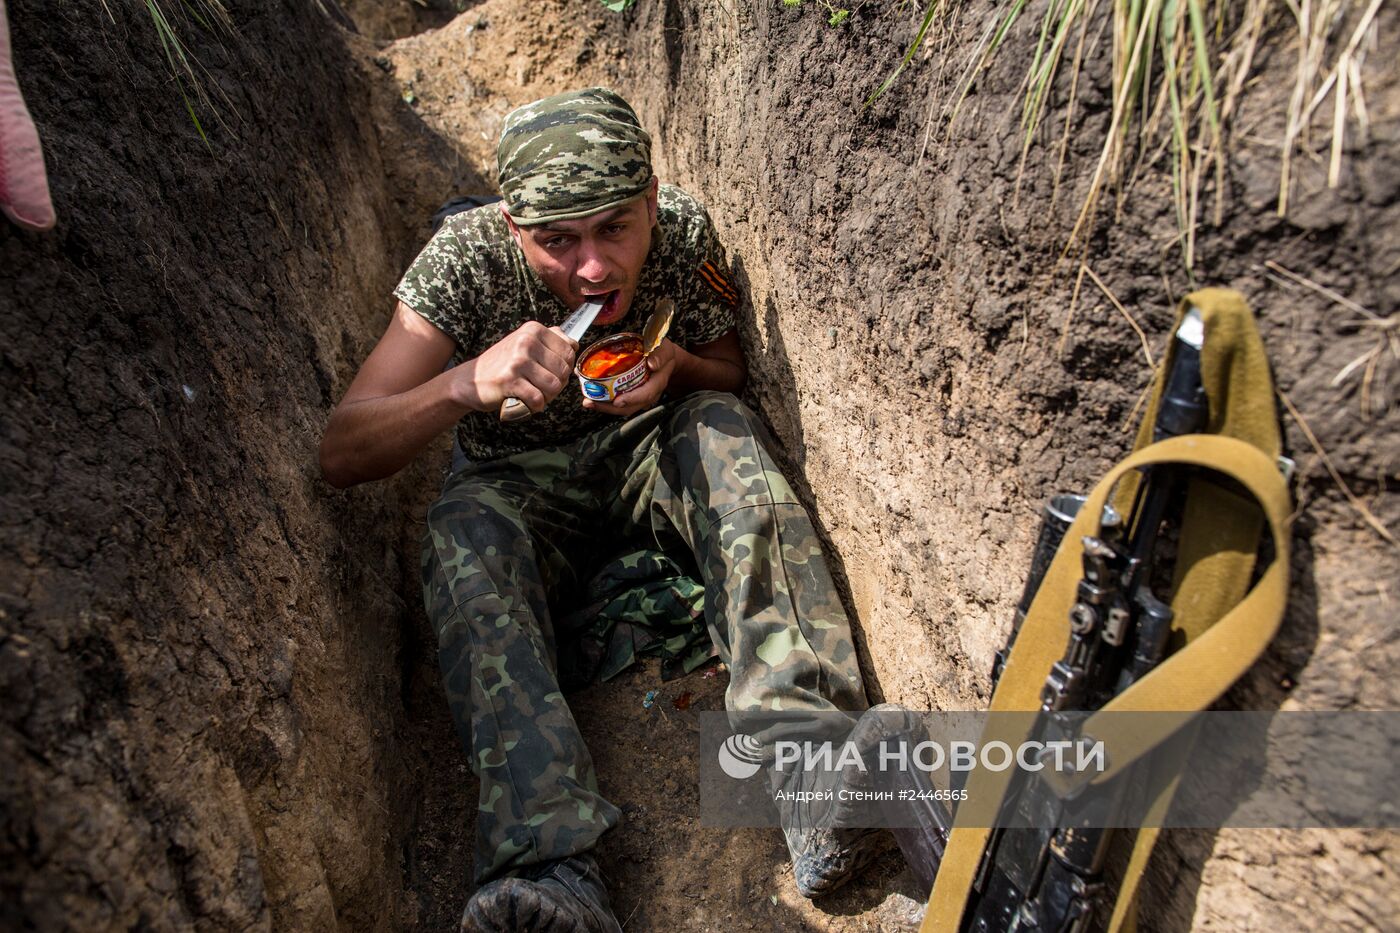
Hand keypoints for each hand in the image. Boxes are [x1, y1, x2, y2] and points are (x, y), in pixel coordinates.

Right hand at [457, 321, 577, 412]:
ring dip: (547, 397)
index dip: (565, 368)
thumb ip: (550, 340)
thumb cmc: (501, 365)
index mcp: (533, 330)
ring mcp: (518, 361)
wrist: (469, 380)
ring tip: (533, 393)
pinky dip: (535, 406)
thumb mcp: (524, 343)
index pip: (569, 352)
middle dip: (557, 385)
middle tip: (540, 387)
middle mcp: (526, 341)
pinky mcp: (510, 381)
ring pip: (554, 386)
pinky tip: (525, 401)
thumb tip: (574, 343)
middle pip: (564, 371)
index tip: (549, 372)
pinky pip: (538, 399)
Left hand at [583, 338, 677, 416]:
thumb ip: (660, 355)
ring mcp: (639, 397)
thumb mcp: (664, 349)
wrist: (665, 360)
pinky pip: (618, 402)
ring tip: (588, 401)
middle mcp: (648, 394)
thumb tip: (652, 363)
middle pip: (630, 407)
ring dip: (604, 407)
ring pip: (623, 408)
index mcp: (657, 383)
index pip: (646, 394)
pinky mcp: (631, 396)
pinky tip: (592, 397)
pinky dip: (605, 402)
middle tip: (591, 402)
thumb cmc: (662, 353)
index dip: (631, 399)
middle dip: (610, 408)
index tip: (617, 401)